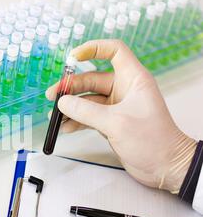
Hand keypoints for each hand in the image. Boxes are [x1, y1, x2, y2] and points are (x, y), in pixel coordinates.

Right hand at [45, 39, 196, 193]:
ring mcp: (117, 107)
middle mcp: (124, 89)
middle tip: (53, 95)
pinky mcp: (111, 122)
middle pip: (92, 78)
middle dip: (71, 86)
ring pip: (88, 99)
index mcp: (133, 79)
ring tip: (54, 115)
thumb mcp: (116, 123)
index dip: (93, 49)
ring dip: (70, 106)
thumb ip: (86, 111)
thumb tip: (63, 103)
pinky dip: (76, 120)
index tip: (73, 57)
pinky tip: (65, 127)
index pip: (114, 52)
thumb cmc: (152, 141)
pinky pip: (88, 116)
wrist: (165, 167)